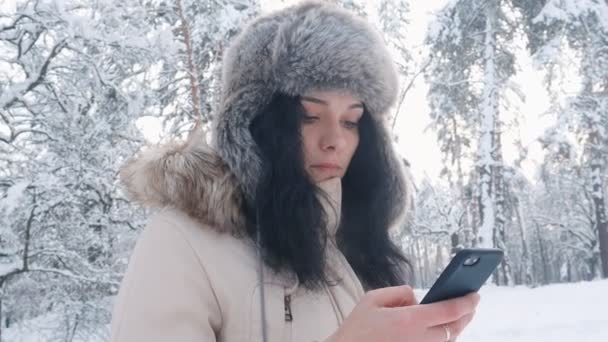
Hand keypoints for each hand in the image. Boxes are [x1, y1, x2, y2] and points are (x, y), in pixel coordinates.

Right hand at [326, 285, 478, 341]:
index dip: (466, 302)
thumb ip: (399, 293)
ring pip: (448, 340)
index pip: (449, 310)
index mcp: (410, 321)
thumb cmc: (357, 329)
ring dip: (456, 327)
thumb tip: (417, 297)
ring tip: (460, 315)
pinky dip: (443, 338)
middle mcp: (420, 340)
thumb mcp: (372, 299)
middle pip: (453, 328)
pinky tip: (443, 330)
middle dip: (465, 314)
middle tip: (471, 304)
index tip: (474, 294)